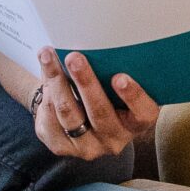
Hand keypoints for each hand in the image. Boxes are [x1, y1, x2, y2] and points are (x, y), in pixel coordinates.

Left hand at [32, 48, 156, 161]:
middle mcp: (115, 139)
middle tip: (75, 58)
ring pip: (69, 114)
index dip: (133, 96)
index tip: (119, 77)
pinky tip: (46, 71)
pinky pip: (51, 119)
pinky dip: (47, 92)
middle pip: (100, 113)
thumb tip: (95, 43)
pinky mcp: (62, 147)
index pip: (143, 113)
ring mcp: (88, 147)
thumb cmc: (105, 93)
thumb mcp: (116, 87)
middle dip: (85, 83)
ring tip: (49, 56)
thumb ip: (113, 72)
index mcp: (136, 122)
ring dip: (57, 82)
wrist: (79, 117)